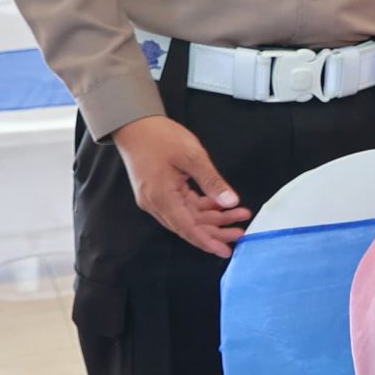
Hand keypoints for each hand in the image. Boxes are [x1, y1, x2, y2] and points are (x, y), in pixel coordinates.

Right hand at [111, 115, 250, 257]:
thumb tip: (230, 201)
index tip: (225, 250)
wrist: (134, 124)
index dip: (207, 241)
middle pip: (189, 225)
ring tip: (237, 216)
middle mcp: (156, 203)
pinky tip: (220, 205)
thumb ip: (212, 181)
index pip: (187, 228)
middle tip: (240, 231)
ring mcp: (156, 199)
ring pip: (187, 217)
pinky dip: (201, 208)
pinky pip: (182, 206)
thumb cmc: (160, 137)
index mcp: (161, 197)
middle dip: (216, 230)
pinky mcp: (159, 192)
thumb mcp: (192, 156)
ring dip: (212, 218)